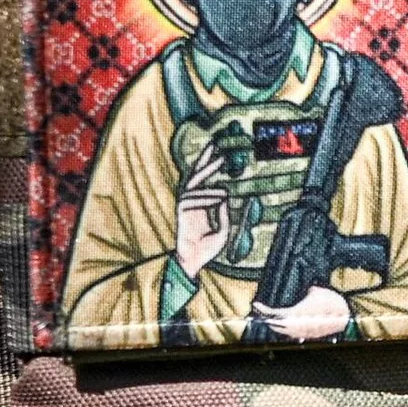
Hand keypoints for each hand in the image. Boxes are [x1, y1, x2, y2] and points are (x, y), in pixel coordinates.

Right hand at [175, 146, 230, 279]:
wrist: (192, 263)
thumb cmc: (207, 249)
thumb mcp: (223, 231)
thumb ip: (225, 215)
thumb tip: (226, 196)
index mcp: (201, 204)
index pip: (206, 181)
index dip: (213, 167)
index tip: (226, 156)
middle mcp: (192, 201)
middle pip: (196, 174)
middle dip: (205, 158)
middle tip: (217, 143)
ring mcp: (185, 206)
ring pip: (194, 182)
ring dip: (207, 169)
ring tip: (221, 159)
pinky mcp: (181, 213)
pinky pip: (192, 199)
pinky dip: (207, 196)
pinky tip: (221, 195)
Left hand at [251, 283, 352, 340]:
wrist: (345, 318)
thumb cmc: (331, 304)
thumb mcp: (316, 291)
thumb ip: (307, 291)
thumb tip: (307, 290)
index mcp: (294, 314)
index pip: (272, 313)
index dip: (263, 309)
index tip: (256, 305)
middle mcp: (295, 326)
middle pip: (275, 324)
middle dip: (268, 318)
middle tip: (262, 312)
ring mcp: (302, 333)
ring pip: (284, 330)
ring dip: (278, 325)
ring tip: (273, 319)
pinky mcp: (310, 336)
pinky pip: (295, 333)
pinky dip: (290, 329)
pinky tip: (290, 325)